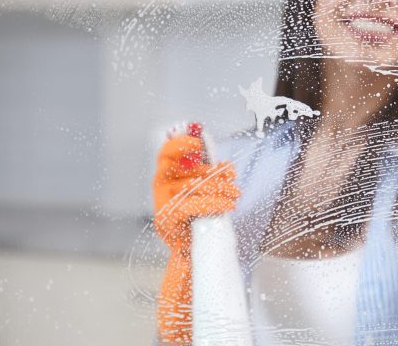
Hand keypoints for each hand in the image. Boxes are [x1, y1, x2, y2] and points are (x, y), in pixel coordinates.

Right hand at [152, 132, 239, 343]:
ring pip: (195, 186)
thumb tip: (223, 160)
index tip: (200, 139)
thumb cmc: (201, 222)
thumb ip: (209, 175)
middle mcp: (161, 187)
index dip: (183, 141)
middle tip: (233, 176)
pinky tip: (227, 207)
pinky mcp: (168, 219)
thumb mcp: (206, 194)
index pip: (167, 151)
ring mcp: (162, 203)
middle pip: (188, 168)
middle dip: (215, 171)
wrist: (193, 257)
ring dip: (221, 189)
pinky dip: (215, 204)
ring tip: (235, 196)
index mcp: (168, 176)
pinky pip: (194, 205)